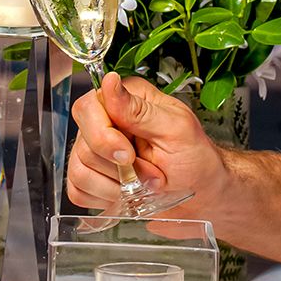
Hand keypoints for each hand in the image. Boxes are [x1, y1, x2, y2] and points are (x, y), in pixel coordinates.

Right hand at [66, 72, 232, 219]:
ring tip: (144, 185)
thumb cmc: (195, 159)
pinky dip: (105, 199)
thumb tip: (110, 81)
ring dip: (116, 188)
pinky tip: (126, 195)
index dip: (103, 136)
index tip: (127, 155)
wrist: (202, 195)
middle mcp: (107, 121)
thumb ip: (139, 109)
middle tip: (151, 173)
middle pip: (82, 144)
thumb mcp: (176, 130)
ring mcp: (97, 151)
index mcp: (126, 99)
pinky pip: (79, 191)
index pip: (87, 108)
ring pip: (78, 171)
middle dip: (118, 169)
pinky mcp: (94, 178)